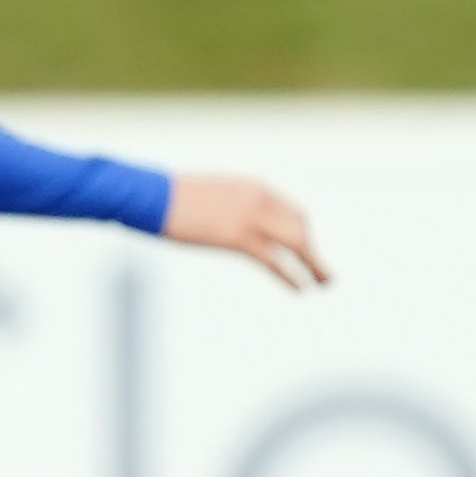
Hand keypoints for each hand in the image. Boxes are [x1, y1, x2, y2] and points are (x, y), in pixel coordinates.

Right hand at [162, 173, 327, 290]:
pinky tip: (300, 288)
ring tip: (323, 282)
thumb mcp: (210, 197)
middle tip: (321, 270)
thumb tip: (232, 223)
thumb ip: (230, 208)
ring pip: (297, 243)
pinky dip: (291, 276)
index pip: (292, 211)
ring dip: (314, 264)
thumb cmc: (171, 197)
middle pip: (301, 226)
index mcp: (254, 188)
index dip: (302, 233)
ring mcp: (252, 218)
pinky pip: (275, 260)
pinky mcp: (239, 239)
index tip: (303, 250)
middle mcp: (261, 200)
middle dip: (312, 250)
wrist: (152, 195)